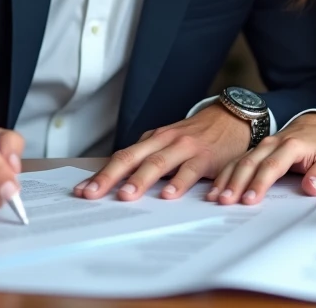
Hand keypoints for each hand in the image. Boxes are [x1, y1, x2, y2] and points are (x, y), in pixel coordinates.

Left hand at [73, 103, 249, 200]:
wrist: (233, 119)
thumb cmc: (197, 136)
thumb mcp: (170, 142)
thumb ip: (149, 158)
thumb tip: (120, 183)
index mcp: (153, 140)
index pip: (123, 157)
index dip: (103, 174)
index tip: (82, 191)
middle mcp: (165, 140)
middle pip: (133, 158)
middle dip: (111, 177)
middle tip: (93, 193)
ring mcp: (186, 147)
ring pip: (159, 163)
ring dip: (141, 180)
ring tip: (126, 196)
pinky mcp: (207, 156)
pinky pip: (191, 170)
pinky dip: (179, 183)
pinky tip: (170, 195)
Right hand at [208, 113, 315, 204]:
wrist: (313, 126)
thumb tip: (311, 188)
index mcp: (291, 146)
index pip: (273, 166)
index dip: (260, 183)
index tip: (250, 199)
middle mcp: (271, 144)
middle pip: (250, 163)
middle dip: (237, 183)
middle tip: (227, 202)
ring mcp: (260, 146)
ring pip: (239, 161)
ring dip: (226, 179)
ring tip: (216, 197)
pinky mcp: (254, 151)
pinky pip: (236, 162)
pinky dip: (224, 175)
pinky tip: (215, 189)